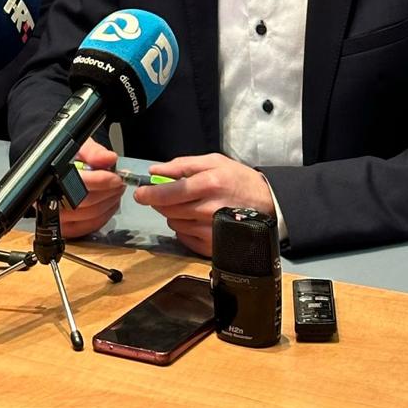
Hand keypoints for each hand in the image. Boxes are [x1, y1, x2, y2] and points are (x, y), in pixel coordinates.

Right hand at [60, 137, 124, 238]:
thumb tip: (109, 158)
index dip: (99, 181)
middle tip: (119, 182)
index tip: (115, 177)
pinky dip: (103, 217)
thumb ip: (94, 151)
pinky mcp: (65, 229)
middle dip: (108, 192)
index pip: (77, 182)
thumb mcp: (79, 147)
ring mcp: (56, 217)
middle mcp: (49, 198)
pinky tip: (109, 204)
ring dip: (108, 203)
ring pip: (89, 216)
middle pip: (84, 201)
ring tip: (115, 191)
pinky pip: (88, 227)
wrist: (58, 171)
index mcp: (51, 175)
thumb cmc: (69, 159)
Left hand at [133, 152, 274, 256]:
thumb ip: (182, 165)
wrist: (267, 204)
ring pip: (174, 223)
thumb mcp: (214, 161)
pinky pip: (184, 237)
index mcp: (208, 184)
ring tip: (191, 205)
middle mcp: (207, 210)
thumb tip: (155, 170)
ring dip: (174, 214)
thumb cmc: (238, 180)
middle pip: (167, 210)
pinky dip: (184, 228)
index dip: (149, 193)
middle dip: (161, 201)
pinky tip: (196, 219)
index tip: (140, 192)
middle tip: (168, 194)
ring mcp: (210, 231)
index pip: (168, 193)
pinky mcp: (212, 246)